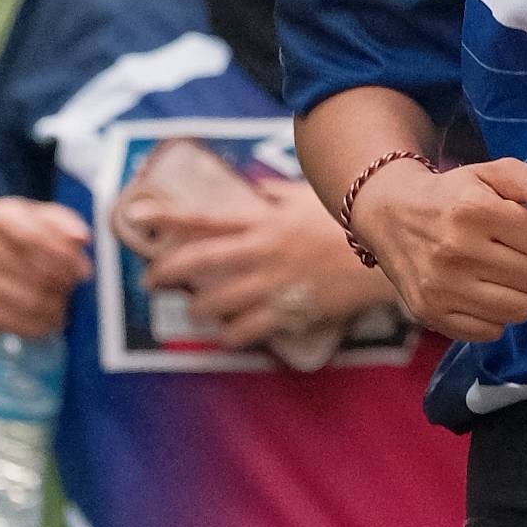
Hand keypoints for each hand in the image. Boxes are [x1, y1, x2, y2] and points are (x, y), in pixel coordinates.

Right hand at [0, 197, 92, 338]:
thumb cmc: (22, 236)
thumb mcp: (45, 220)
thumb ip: (66, 225)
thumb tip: (80, 237)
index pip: (35, 237)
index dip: (64, 257)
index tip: (84, 271)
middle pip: (33, 272)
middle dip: (62, 285)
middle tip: (73, 289)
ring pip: (25, 300)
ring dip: (53, 308)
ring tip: (64, 306)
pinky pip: (12, 321)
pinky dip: (38, 326)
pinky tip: (49, 320)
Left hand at [115, 151, 377, 349]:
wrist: (387, 250)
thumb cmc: (349, 219)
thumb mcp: (310, 197)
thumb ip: (278, 194)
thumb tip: (256, 188)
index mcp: (263, 220)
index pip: (204, 217)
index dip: (168, 218)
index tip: (140, 217)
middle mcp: (261, 251)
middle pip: (200, 262)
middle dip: (167, 272)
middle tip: (150, 282)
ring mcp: (275, 283)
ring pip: (219, 301)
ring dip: (198, 309)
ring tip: (191, 312)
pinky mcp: (292, 310)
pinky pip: (251, 330)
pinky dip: (233, 336)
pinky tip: (225, 338)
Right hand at [355, 157, 526, 339]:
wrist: (391, 216)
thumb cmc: (452, 194)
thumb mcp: (490, 173)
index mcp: (475, 210)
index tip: (525, 231)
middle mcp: (456, 250)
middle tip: (511, 253)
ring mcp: (442, 286)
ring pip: (521, 310)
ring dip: (517, 293)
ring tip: (498, 274)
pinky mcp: (432, 314)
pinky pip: (492, 332)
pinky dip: (492, 316)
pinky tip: (478, 293)